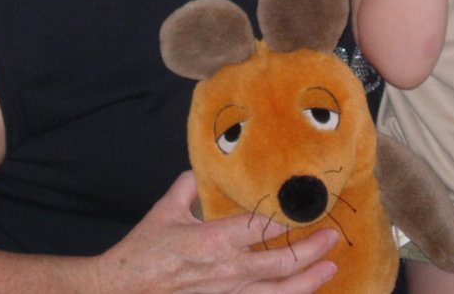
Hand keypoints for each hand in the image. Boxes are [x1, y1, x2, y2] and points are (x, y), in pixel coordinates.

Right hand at [95, 171, 339, 292]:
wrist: (122, 289)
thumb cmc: (142, 252)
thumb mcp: (165, 211)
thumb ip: (187, 187)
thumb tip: (198, 171)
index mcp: (215, 239)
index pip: (263, 227)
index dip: (290, 220)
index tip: (310, 211)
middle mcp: (227, 270)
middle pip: (281, 263)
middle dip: (311, 251)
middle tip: (332, 238)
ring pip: (277, 292)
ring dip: (307, 282)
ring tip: (329, 269)